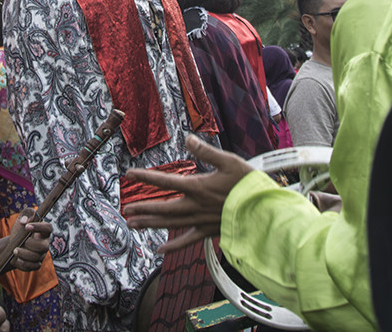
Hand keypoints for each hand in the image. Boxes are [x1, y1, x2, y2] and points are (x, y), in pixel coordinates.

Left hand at [8, 207, 50, 270]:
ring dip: (24, 254)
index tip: (27, 226)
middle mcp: (45, 243)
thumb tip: (25, 221)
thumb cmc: (20, 230)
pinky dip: (23, 263)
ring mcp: (41, 255)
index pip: (48, 228)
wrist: (12, 244)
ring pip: (37, 257)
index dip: (39, 227)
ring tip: (14, 251)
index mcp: (44, 231)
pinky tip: (16, 259)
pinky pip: (33, 266)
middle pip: (44, 246)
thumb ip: (26, 214)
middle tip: (20, 242)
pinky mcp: (36, 264)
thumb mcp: (22, 218)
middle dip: (30, 245)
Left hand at [125, 135, 252, 252]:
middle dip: (143, 208)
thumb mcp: (229, 161)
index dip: (146, 177)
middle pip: (163, 207)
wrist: (265, 211)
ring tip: (133, 225)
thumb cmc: (249, 185)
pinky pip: (186, 241)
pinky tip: (159, 252)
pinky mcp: (208, 232)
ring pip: (170, 224)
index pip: (165, 181)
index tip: (130, 173)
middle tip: (126, 210)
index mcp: (198, 186)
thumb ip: (206, 151)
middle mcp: (195, 206)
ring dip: (150, 224)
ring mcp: (200, 221)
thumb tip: (188, 139)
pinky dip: (172, 247)